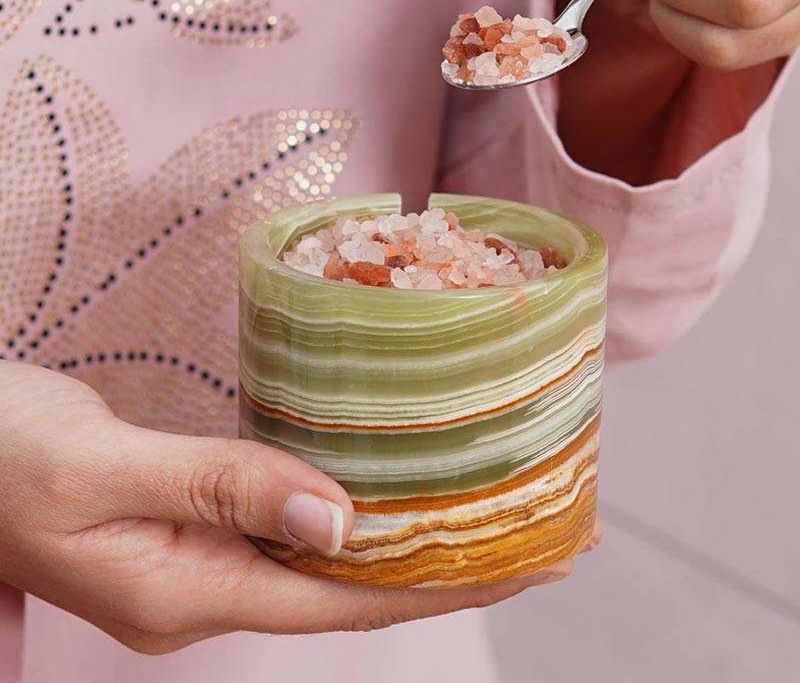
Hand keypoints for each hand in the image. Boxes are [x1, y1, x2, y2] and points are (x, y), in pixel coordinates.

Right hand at [0, 363, 588, 653]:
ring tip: (486, 512)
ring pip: (329, 558)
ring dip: (405, 537)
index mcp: (192, 592)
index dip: (443, 583)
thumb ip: (219, 489)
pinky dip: (355, 512)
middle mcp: (210, 587)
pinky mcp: (198, 522)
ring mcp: (203, 559)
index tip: (531, 561)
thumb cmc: (7, 459)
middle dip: (449, 566)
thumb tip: (340, 519)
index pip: (347, 600)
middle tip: (542, 533)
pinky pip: (296, 524)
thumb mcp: (103, 470)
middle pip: (353, 588)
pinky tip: (386, 491)